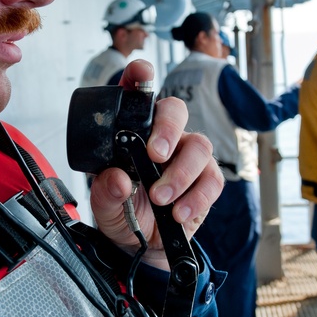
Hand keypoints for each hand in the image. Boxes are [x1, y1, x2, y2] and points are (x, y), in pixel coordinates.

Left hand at [89, 59, 223, 268]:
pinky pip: (212, 180)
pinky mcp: (206, 181)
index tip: (139, 72)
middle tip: (154, 155)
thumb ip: (105, 192)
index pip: (139, 95)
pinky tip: (178, 213)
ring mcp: (188, 156)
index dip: (140, 78)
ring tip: (161, 198)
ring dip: (180, 173)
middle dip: (168, 129)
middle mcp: (164, 137)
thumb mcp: (104, 205)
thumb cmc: (123, 212)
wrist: (142, 244)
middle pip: (177, 111)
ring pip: (199, 145)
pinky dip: (195, 197)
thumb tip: (118, 179)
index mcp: (134, 132)